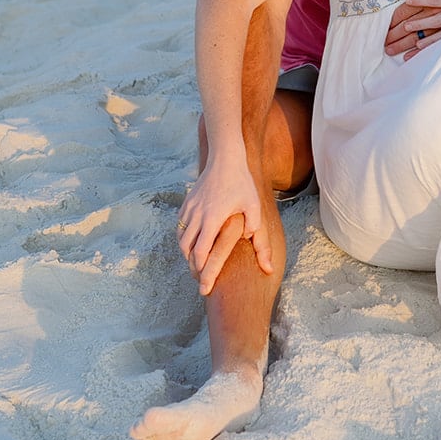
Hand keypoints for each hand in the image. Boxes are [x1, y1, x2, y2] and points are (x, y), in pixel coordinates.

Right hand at [177, 158, 272, 294]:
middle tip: (199, 276)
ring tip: (196, 262)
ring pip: (181, 238)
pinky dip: (184, 238)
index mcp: (212, 219)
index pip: (201, 252)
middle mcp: (197, 215)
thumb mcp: (253, 205)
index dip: (201, 269)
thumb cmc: (242, 182)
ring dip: (186, 252)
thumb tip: (260, 253)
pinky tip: (192, 243)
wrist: (225, 158)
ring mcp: (189, 208)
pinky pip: (180, 226)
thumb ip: (256, 230)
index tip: (204, 281)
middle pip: (186, 248)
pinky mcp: (187, 202)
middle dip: (191, 265)